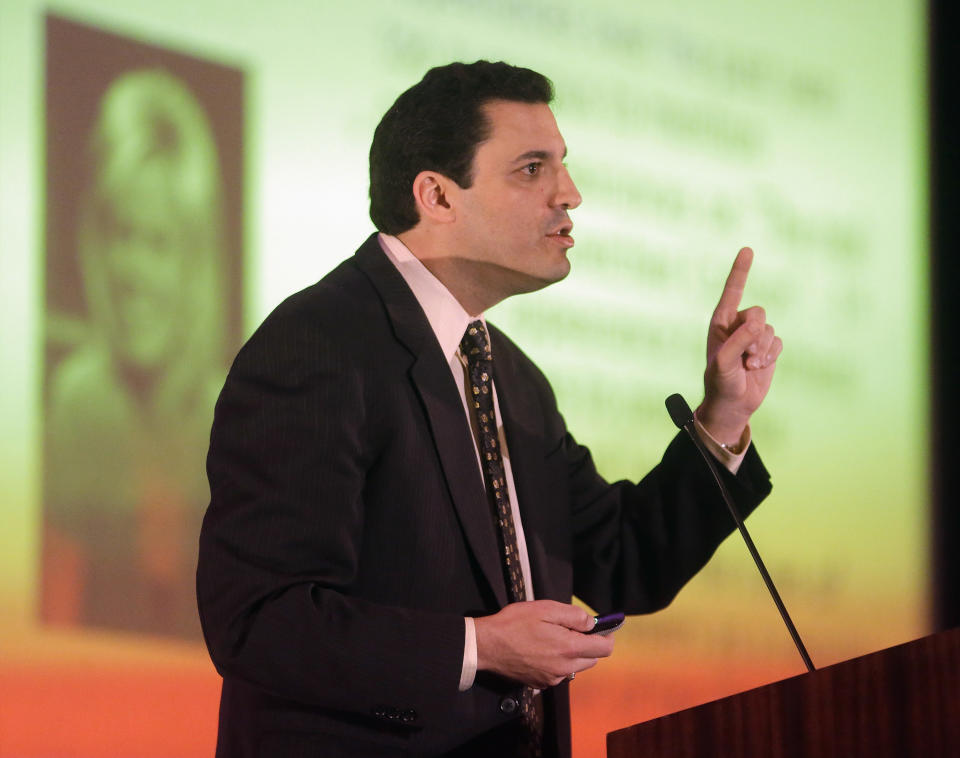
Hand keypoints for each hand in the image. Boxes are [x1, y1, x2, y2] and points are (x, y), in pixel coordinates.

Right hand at [474, 600, 614, 688]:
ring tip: (551, 639)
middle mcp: (565, 668)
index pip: (604, 648)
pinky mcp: (541, 684)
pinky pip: (560, 673)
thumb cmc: (514, 623)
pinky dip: (558, 663)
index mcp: (569, 648)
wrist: (487, 646)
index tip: (599, 627)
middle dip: (587, 644)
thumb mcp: (545, 609)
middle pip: (592, 659)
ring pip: (576, 668)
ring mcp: (553, 679)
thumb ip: (573, 615)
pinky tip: (541, 651)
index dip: (606, 635)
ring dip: (572, 655)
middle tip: (568, 629)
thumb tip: (591, 622)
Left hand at [699, 247, 781, 445]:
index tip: (747, 249)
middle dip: (755, 336)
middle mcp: (737, 325)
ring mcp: (753, 336)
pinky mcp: (767, 348)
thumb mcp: (724, 363)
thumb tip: (758, 324)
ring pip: (769, 329)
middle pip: (758, 313)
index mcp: (720, 322)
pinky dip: (771, 356)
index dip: (740, 271)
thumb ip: (738, 341)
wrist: (733, 404)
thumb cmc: (721, 382)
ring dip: (762, 351)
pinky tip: (759, 368)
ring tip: (748, 366)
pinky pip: (778, 342)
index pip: (732, 291)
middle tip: (745, 357)